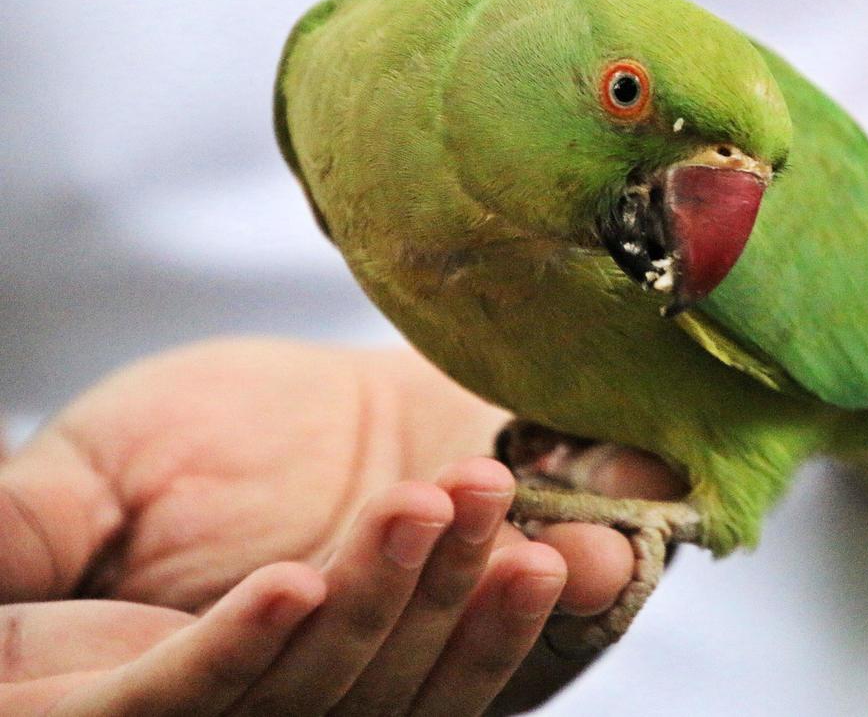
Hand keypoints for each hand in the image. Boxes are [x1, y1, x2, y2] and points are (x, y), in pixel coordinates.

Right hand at [0, 338, 682, 713]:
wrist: (325, 411)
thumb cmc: (196, 433)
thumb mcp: (100, 468)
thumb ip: (30, 521)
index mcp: (156, 676)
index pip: (180, 705)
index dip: (233, 659)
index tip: (290, 583)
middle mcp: (271, 700)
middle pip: (320, 697)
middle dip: (377, 598)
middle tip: (422, 497)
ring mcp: (369, 690)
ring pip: (413, 687)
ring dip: (464, 602)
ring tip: (494, 497)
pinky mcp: (449, 666)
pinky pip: (493, 670)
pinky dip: (532, 614)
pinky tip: (582, 549)